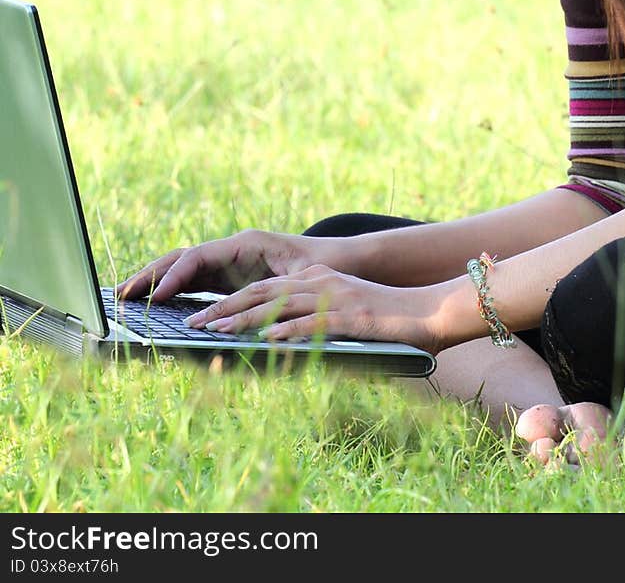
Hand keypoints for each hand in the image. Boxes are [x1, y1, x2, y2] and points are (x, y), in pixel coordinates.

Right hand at [116, 229, 362, 301]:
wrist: (343, 262)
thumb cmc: (324, 270)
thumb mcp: (302, 280)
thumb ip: (272, 294)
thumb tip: (242, 313)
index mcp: (247, 244)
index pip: (199, 256)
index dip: (174, 276)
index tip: (155, 297)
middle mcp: (232, 249)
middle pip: (182, 258)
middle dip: (151, 274)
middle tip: (120, 295)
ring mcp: (228, 262)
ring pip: (183, 268)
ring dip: (154, 281)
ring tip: (124, 298)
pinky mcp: (228, 277)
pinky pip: (192, 281)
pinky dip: (170, 290)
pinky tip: (151, 305)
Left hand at [182, 264, 440, 352]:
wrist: (431, 311)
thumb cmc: (389, 321)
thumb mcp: (344, 317)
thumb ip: (315, 324)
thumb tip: (280, 344)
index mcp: (318, 280)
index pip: (265, 288)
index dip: (231, 301)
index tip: (202, 316)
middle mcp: (322, 283)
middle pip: (263, 292)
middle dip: (224, 308)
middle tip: (193, 324)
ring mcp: (336, 298)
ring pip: (280, 305)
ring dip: (244, 318)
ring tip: (214, 332)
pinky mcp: (352, 316)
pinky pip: (313, 323)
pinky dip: (286, 330)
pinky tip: (265, 340)